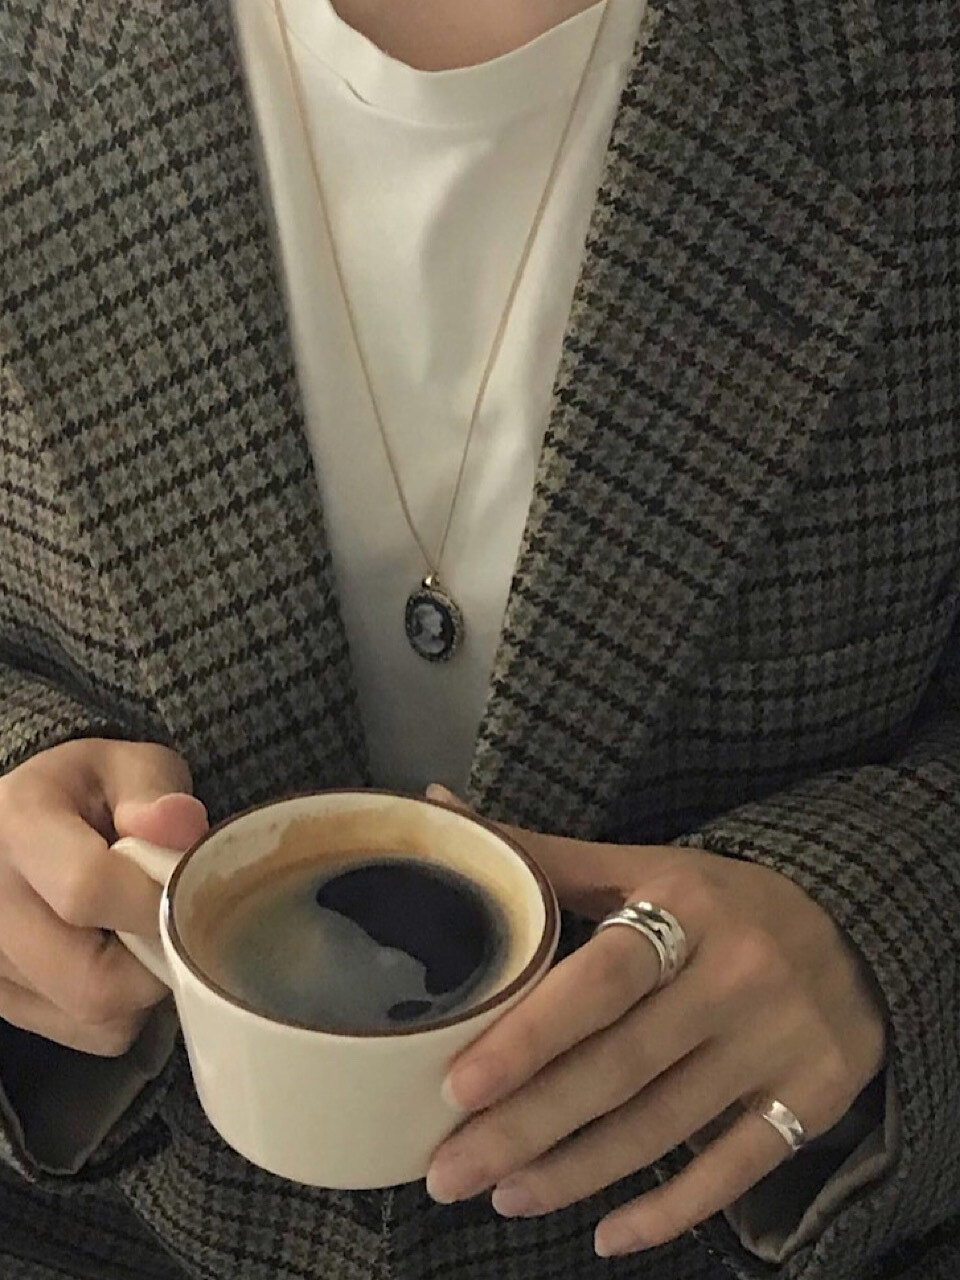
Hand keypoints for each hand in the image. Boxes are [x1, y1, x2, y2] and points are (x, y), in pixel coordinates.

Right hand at [0, 738, 207, 1055]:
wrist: (22, 825)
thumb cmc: (89, 793)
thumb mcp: (127, 766)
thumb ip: (155, 790)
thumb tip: (179, 826)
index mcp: (18, 825)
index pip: (87, 889)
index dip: (155, 901)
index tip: (189, 890)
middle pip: (90, 980)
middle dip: (157, 959)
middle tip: (175, 923)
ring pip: (94, 1017)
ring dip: (142, 989)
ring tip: (141, 934)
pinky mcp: (1, 1001)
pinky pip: (84, 1035)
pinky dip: (118, 1010)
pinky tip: (114, 959)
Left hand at [425, 787, 886, 1256]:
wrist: (857, 925)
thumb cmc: (721, 899)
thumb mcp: (644, 865)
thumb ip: (544, 854)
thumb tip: (437, 806)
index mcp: (686, 906)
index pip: (601, 980)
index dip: (531, 1036)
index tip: (458, 1086)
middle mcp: (738, 975)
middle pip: (620, 1068)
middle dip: (527, 1126)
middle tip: (449, 1169)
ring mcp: (781, 1042)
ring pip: (663, 1127)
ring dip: (575, 1172)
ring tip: (502, 1192)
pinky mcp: (814, 1096)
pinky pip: (734, 1170)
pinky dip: (668, 1210)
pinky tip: (607, 1234)